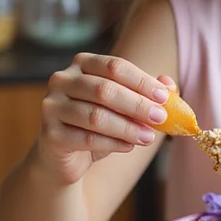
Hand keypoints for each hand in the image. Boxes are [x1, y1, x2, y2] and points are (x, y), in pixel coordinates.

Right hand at [38, 52, 174, 184]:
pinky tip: (129, 147)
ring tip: (149, 137)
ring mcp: (51, 106)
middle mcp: (62, 80)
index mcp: (82, 63)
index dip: (141, 82)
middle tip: (160, 118)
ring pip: (96, 116)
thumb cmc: (99, 124)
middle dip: (137, 105)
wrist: (66, 156)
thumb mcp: (125, 107)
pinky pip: (86, 138)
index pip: (115, 66)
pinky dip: (113, 143)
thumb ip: (147, 93)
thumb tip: (170, 85)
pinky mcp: (50, 134)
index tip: (165, 97)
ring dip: (128, 127)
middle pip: (104, 89)